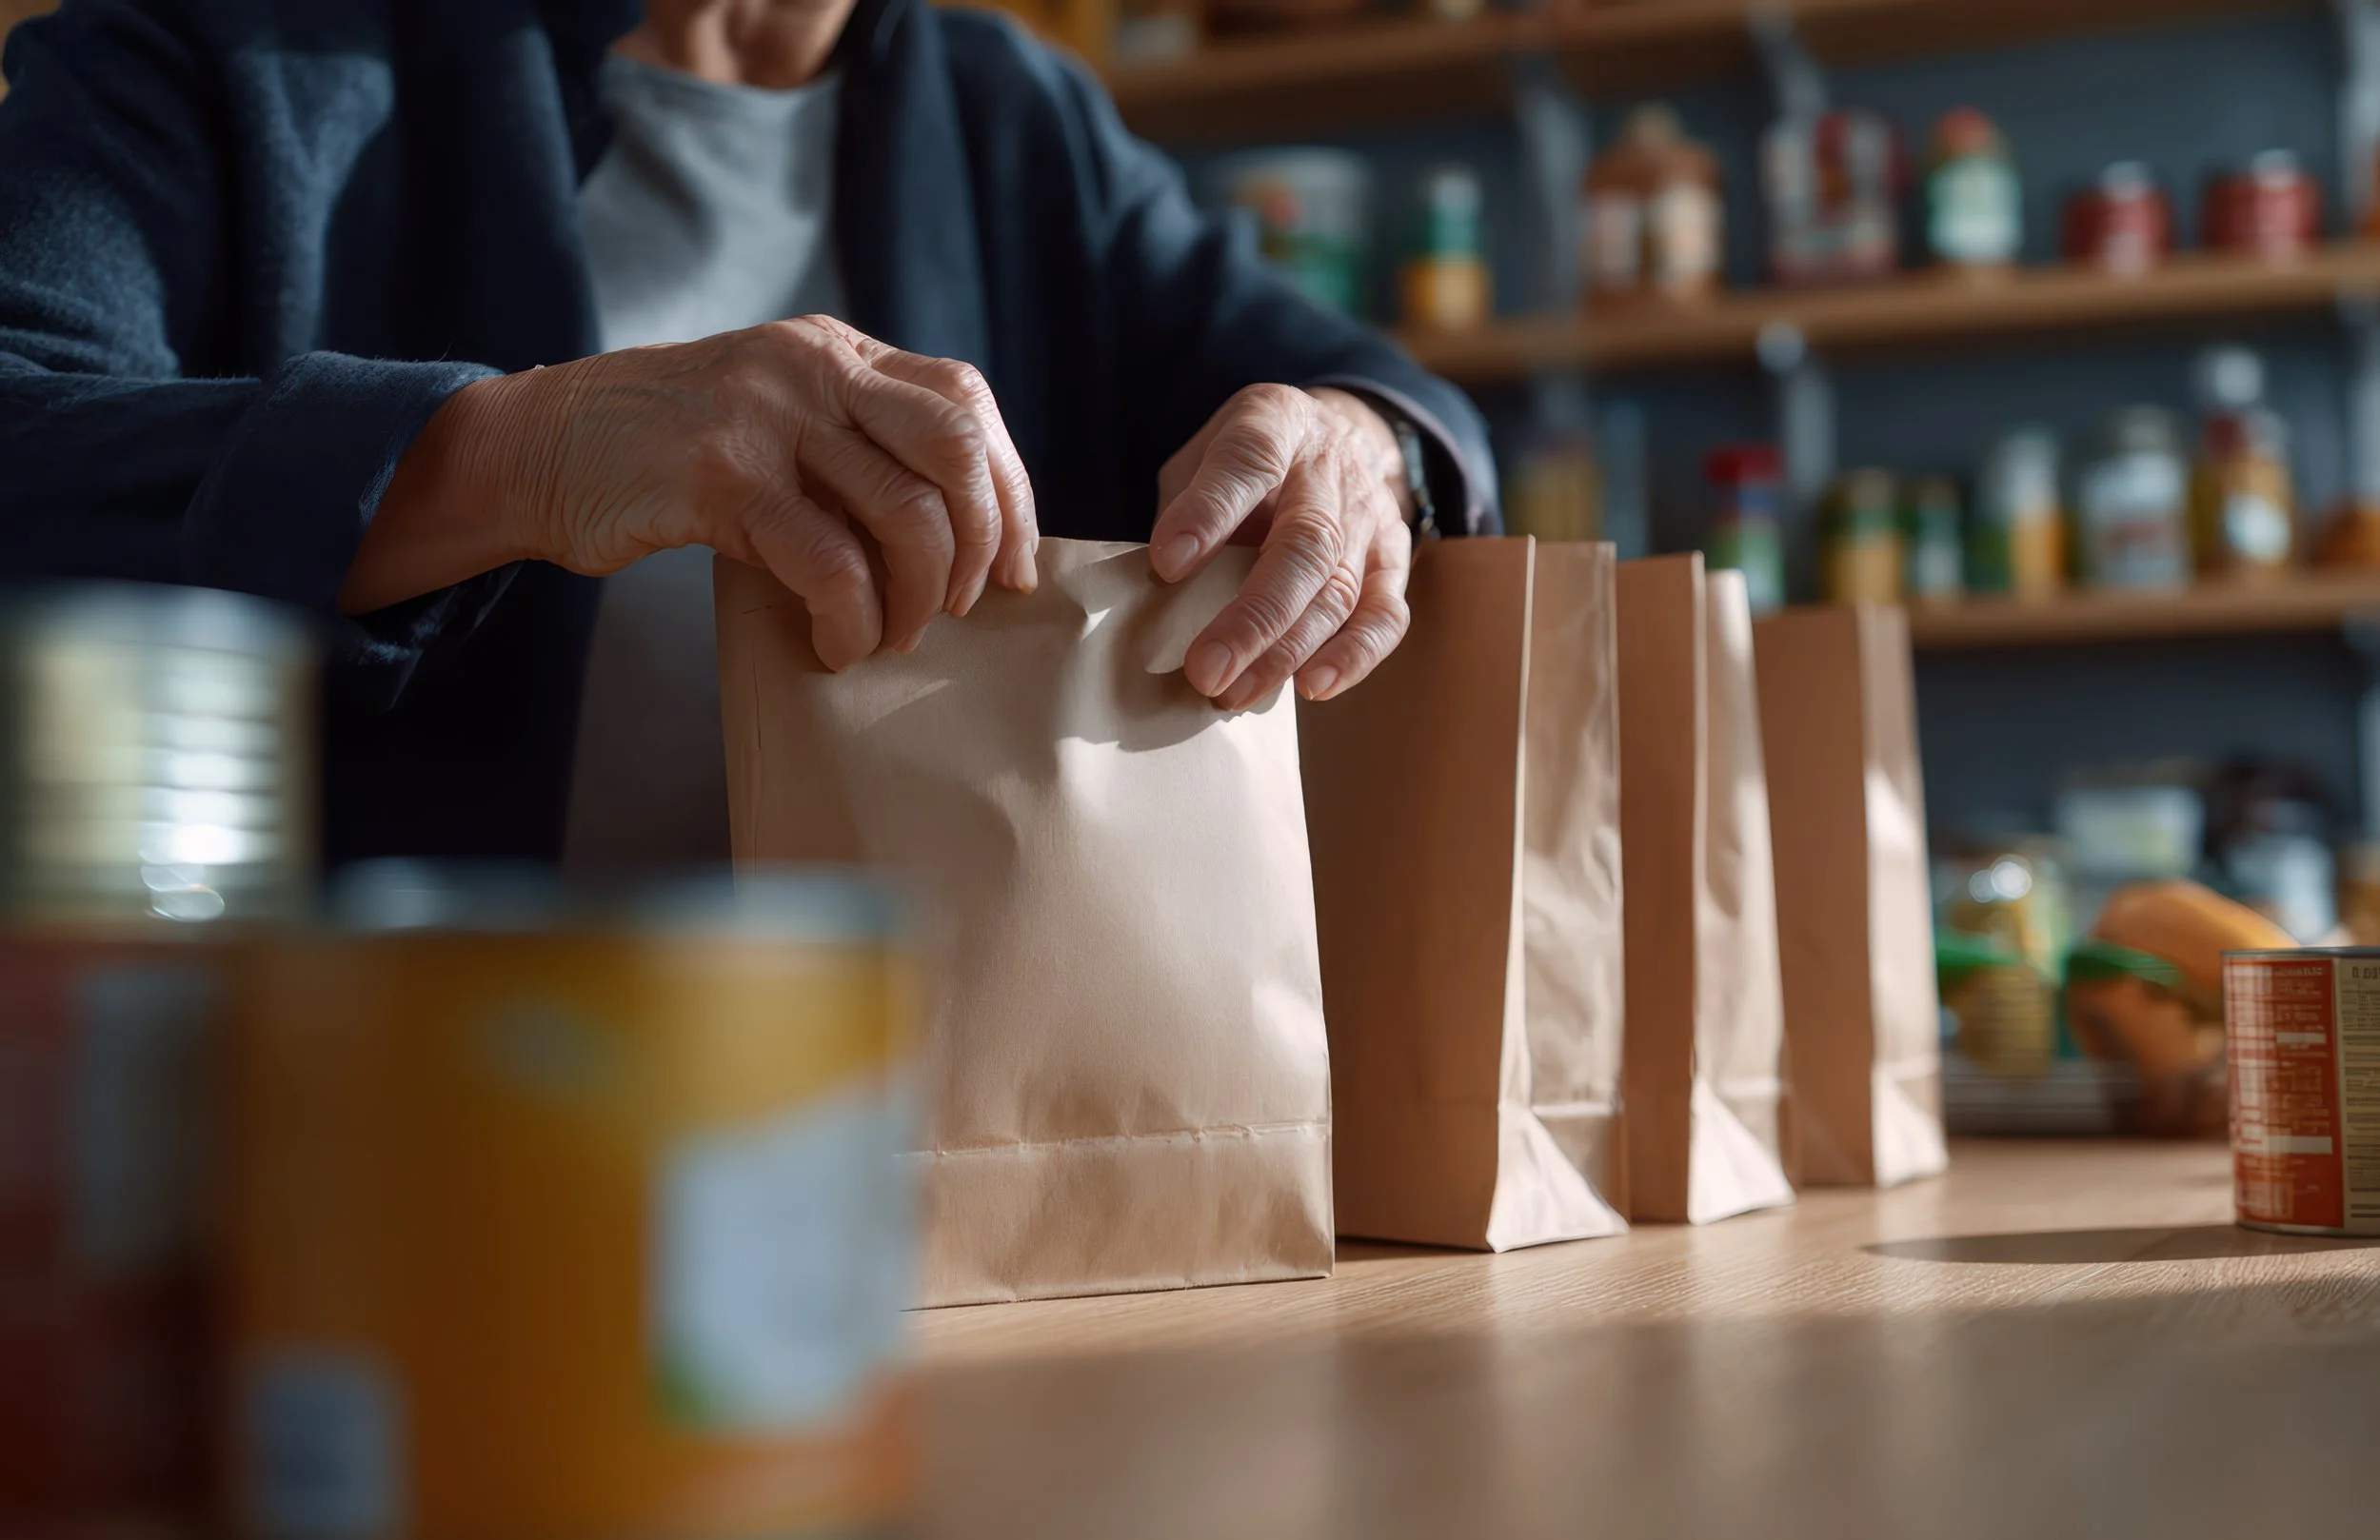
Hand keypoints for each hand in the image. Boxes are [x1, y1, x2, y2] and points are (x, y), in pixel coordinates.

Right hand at [350, 316, 1038, 668]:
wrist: (535, 449)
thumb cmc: (662, 458)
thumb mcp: (772, 420)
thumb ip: (851, 445)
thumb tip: (960, 534)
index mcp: (834, 351)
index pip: (966, 401)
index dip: (1009, 489)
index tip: (1014, 564)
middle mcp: (811, 367)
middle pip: (956, 449)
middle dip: (981, 544)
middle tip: (961, 607)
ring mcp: (767, 416)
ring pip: (906, 514)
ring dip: (918, 598)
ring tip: (888, 635)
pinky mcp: (721, 476)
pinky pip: (832, 564)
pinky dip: (852, 621)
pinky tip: (835, 644)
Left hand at [1149, 384, 1413, 709]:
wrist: (1336, 437)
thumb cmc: (1247, 462)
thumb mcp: (1204, 452)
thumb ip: (1182, 505)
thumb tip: (1154, 586)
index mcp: (1276, 424)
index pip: (1248, 462)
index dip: (1209, 513)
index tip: (1166, 564)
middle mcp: (1331, 469)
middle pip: (1305, 545)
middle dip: (1253, 616)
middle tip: (1205, 670)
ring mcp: (1370, 517)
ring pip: (1340, 589)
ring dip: (1287, 650)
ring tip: (1235, 693)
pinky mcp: (1392, 562)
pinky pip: (1385, 615)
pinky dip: (1354, 656)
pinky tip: (1312, 687)